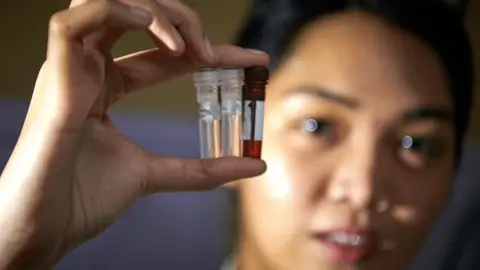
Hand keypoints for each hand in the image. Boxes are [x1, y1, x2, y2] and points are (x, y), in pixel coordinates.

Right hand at [0, 0, 267, 267]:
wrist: (46, 227)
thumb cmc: (84, 199)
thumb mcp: (154, 174)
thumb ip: (202, 169)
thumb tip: (256, 164)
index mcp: (107, 86)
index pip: (167, 55)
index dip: (212, 52)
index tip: (253, 61)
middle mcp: (89, 68)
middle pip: (138, 15)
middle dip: (183, 21)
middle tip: (214, 52)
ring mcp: (70, 68)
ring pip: (108, 3)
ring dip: (156, 11)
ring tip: (187, 45)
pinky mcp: (55, 75)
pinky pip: (75, 21)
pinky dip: (116, 11)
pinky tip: (154, 30)